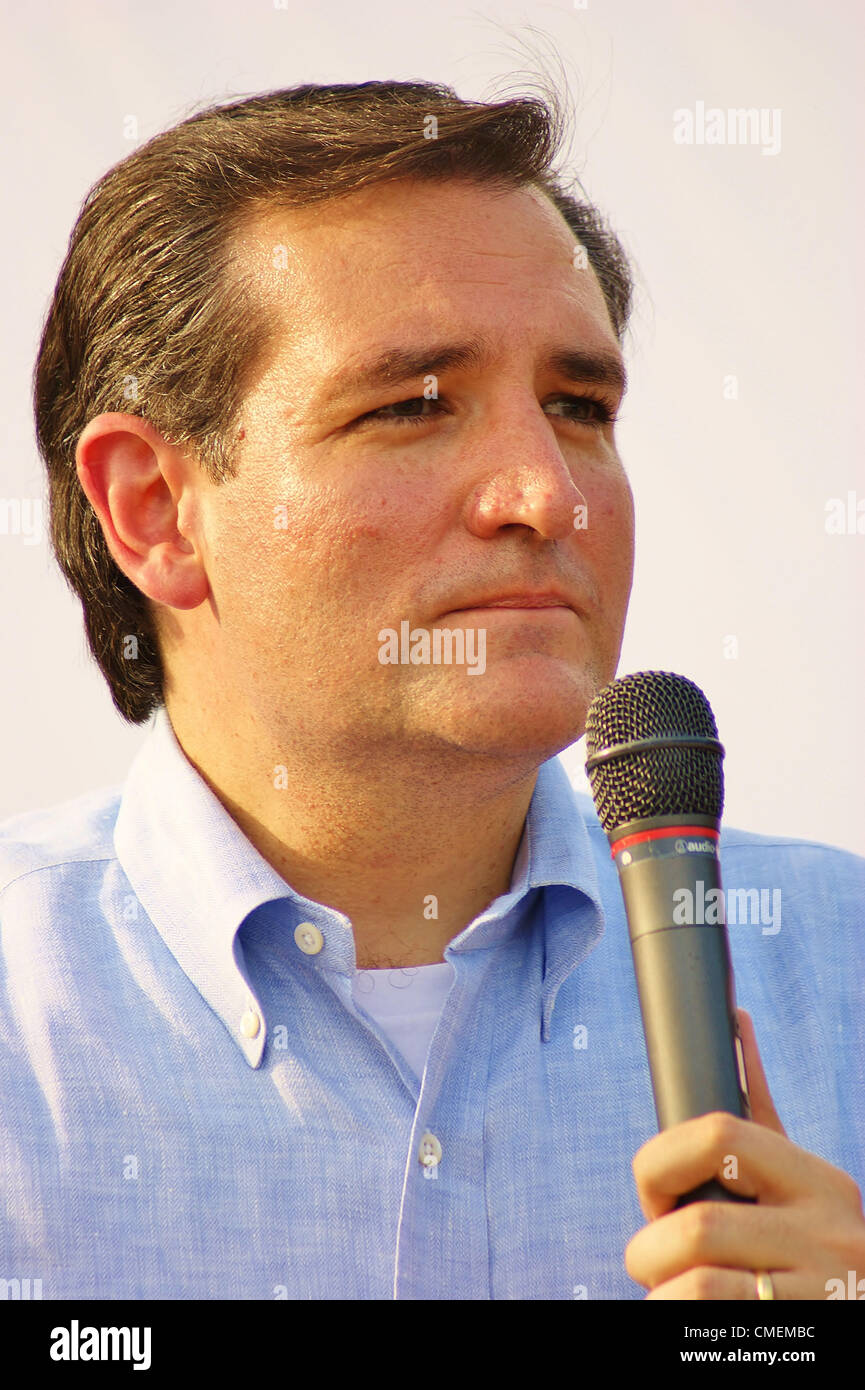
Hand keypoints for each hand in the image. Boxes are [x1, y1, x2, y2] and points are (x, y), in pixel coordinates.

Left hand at [624, 1008, 864, 1298]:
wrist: (858, 1318)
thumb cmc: (809, 1250)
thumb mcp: (795, 1182)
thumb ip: (758, 1110)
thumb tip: (736, 1018)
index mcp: (818, 1180)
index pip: (717, 1133)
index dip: (659, 1163)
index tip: (655, 1197)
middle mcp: (831, 1233)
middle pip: (698, 1224)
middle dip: (650, 1248)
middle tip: (651, 1261)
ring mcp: (823, 1292)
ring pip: (698, 1283)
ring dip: (660, 1291)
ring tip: (668, 1293)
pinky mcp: (807, 1336)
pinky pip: (706, 1322)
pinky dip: (672, 1317)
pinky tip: (684, 1317)